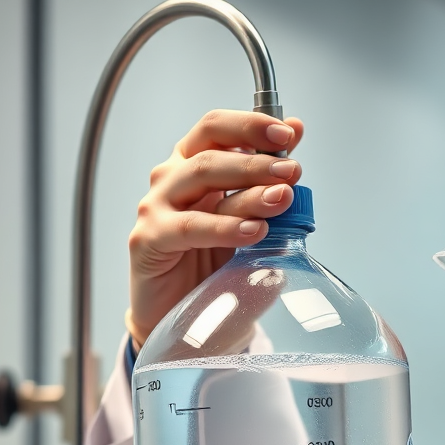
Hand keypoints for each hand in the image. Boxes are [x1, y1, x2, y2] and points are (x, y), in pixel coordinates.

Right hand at [127, 109, 303, 343]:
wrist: (184, 320)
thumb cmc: (215, 266)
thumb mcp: (250, 222)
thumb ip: (267, 186)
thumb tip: (296, 142)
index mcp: (193, 164)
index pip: (216, 128)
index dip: (251, 124)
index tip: (288, 133)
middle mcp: (172, 179)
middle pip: (211, 152)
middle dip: (257, 159)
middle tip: (291, 171)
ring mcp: (156, 208)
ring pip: (200, 181)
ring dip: (246, 189)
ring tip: (280, 198)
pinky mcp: (148, 240)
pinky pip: (188, 228)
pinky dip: (223, 228)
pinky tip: (253, 231)